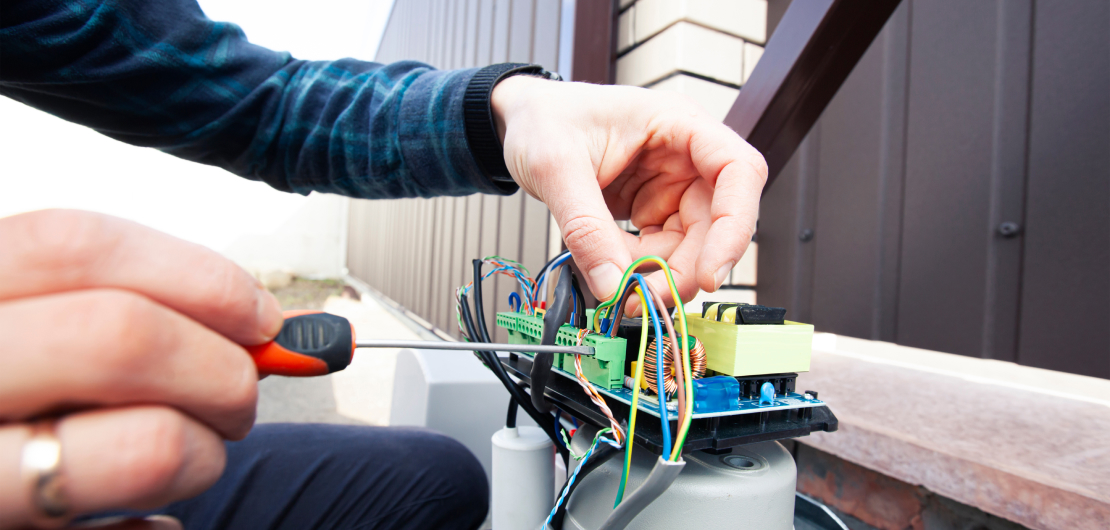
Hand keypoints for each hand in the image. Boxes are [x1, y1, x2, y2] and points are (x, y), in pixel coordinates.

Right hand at [0, 210, 282, 528]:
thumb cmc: (11, 401)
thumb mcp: (31, 336)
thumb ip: (123, 314)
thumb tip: (265, 325)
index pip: (75, 247)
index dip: (197, 276)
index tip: (260, 317)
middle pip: (121, 335)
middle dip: (222, 367)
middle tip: (239, 399)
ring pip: (149, 446)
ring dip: (206, 452)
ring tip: (192, 458)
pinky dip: (161, 526)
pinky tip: (144, 519)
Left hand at [491, 76, 766, 308]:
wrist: (519, 123)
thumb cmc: (543, 120)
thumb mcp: (556, 168)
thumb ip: (585, 228)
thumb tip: (612, 285)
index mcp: (678, 124)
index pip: (739, 171)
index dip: (735, 226)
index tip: (710, 274)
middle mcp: (686, 155)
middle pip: (718, 221)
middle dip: (687, 267)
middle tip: (648, 298)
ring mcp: (672, 184)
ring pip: (691, 244)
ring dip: (659, 272)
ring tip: (616, 281)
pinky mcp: (653, 208)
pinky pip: (661, 250)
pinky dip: (640, 268)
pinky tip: (610, 267)